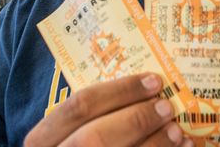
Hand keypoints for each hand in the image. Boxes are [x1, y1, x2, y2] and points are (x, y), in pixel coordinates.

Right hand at [24, 73, 190, 146]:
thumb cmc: (82, 146)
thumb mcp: (74, 133)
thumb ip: (97, 118)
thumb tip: (147, 91)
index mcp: (42, 141)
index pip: (79, 106)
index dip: (120, 90)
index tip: (153, 80)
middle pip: (95, 136)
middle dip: (136, 118)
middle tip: (167, 107)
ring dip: (155, 144)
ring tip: (177, 131)